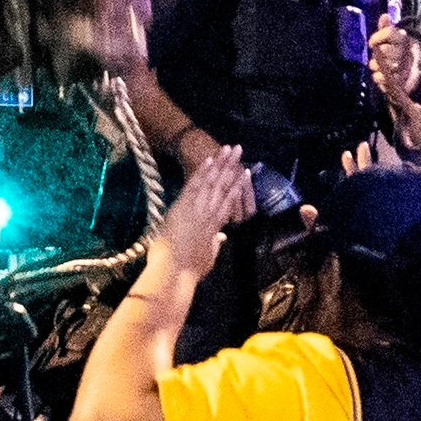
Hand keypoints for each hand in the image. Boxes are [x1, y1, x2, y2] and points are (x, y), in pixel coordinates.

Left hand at [150, 147, 254, 275]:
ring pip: (212, 181)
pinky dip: (202, 171)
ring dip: (221, 163)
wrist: (175, 272)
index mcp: (216, 226)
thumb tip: (220, 238)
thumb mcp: (208, 257)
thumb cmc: (190, 270)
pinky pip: (195, 185)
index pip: (230, 200)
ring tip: (229, 148)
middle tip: (240, 150)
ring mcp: (198, 208)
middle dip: (232, 166)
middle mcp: (210, 213)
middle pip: (224, 185)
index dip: (238, 185)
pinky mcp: (183, 206)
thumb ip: (215, 245)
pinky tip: (210, 159)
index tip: (245, 172)